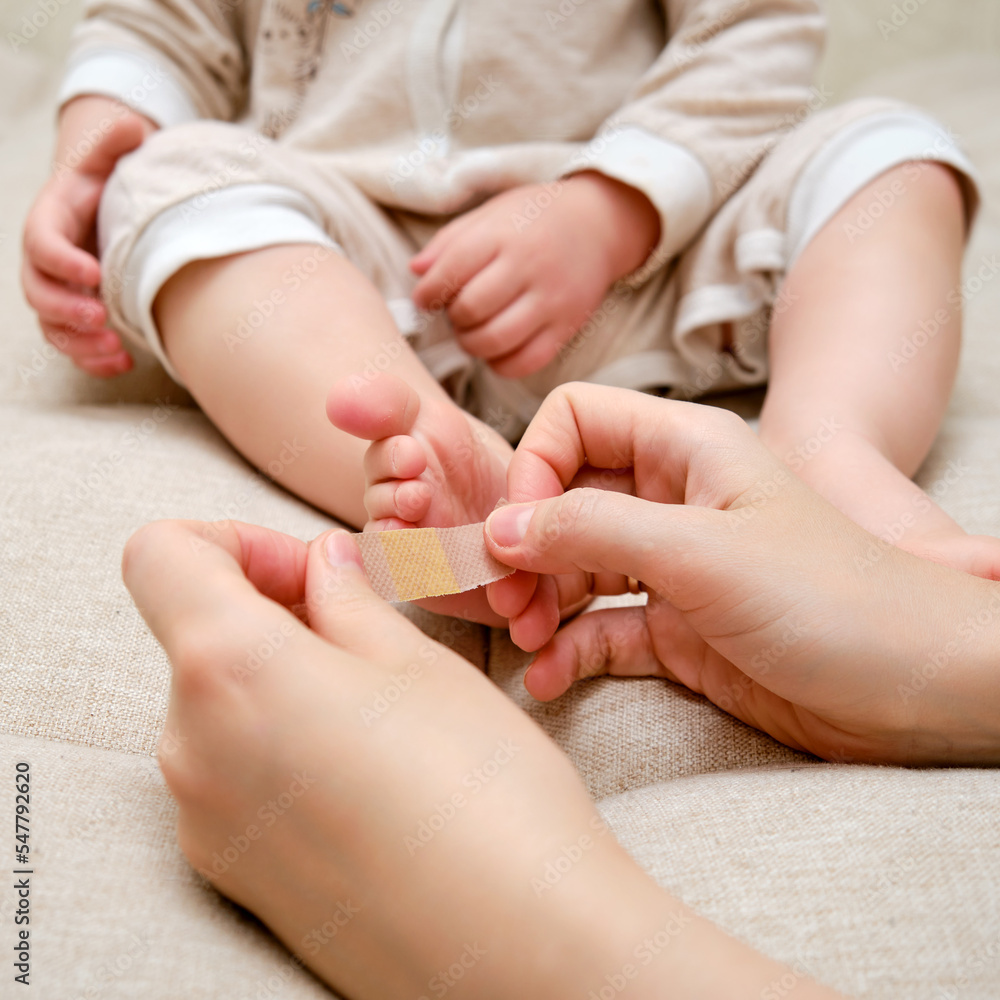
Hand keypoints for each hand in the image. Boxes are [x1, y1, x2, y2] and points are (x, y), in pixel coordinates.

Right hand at [21, 96, 156, 376]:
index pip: (41, 242)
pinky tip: (122, 363)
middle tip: (100, 318)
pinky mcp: (75, 316)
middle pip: (38, 292)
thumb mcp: (109, 160)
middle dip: (66, 309)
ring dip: (79, 344)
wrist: (106, 209)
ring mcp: (59, 292)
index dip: (62, 260)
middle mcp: (46, 262)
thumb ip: (114, 144)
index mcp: (49, 221)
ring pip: (52, 326)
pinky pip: (73, 346)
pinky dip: (93, 360)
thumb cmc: (107, 185)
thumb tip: (129, 125)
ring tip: (114, 350)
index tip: (94, 274)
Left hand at [122, 517, 839, 998]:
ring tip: (376, 708)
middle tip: (361, 632)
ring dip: (275, 679)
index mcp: (229, 667)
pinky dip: (275, 743)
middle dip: (268, 611)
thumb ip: (346, 598)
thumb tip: (318, 564)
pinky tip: (364, 772)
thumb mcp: (418, 662)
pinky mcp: (228, 870)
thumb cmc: (482, 786)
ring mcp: (201, 818)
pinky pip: (228, 772)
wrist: (519, 945)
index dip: (230, 539)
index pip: (160, 555)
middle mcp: (188, 745)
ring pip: (214, 705)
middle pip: (193, 634)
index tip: (306, 570)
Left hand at [410, 172, 658, 377]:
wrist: (599, 225)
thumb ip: (450, 242)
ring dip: (472, 344)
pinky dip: (501, 363)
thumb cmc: (535, 219)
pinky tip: (497, 348)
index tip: (425, 298)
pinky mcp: (566, 327)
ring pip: (496, 340)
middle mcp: (529, 267)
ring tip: (474, 331)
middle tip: (457, 312)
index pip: (453, 269)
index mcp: (504, 235)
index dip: (428, 292)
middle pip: (471, 309)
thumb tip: (415, 272)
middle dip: (453, 318)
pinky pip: (525, 362)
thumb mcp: (491, 214)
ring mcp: (551, 300)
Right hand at [483, 383, 999, 764]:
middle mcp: (673, 501)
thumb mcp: (703, 552)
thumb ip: (593, 529)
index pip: (574, 422)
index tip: (515, 532)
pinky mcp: (679, 631)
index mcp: (685, 450)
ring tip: (524, 640)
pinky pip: (601, 630)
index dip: (533, 468)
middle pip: (563, 501)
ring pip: (575, 569)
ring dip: (538, 602)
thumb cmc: (834, 599)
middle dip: (523, 548)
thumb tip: (502, 528)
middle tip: (504, 602)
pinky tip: (546, 677)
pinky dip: (568, 651)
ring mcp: (674, 567)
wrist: (919, 689)